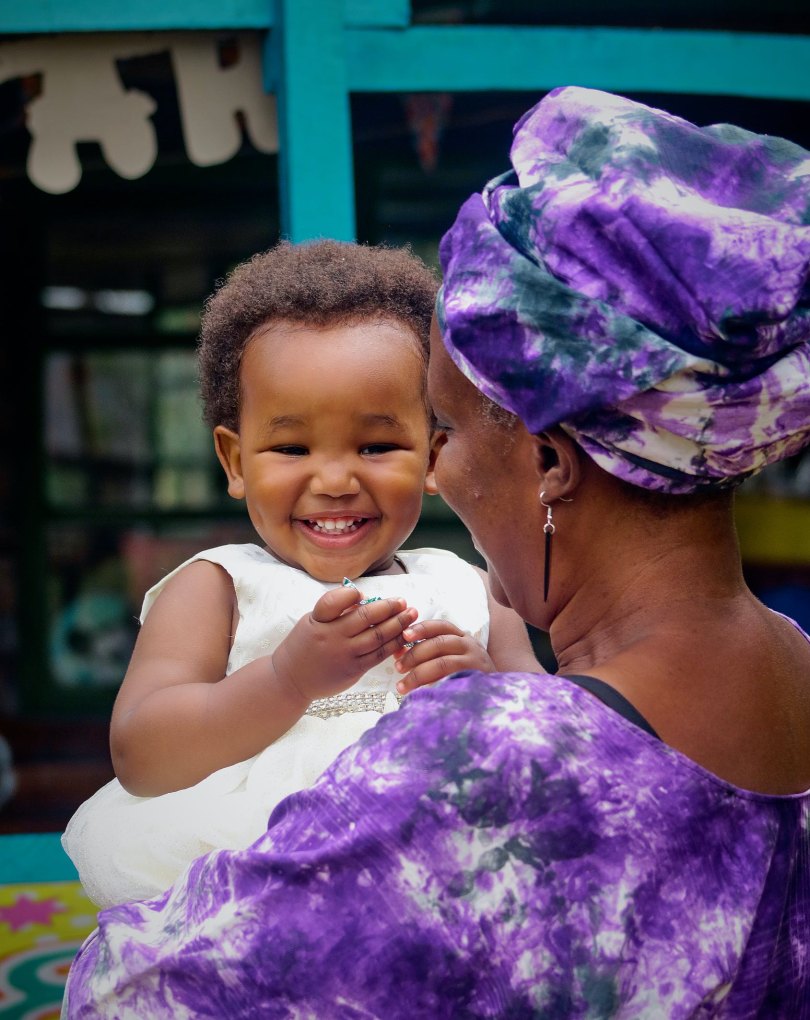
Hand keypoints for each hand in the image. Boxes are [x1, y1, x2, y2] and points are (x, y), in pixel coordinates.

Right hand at [272, 584, 416, 703]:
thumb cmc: (304, 646)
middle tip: (403, 601)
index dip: (351, 595)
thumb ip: (334, 611)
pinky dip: (394, 644)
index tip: (365, 595)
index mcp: (317, 620)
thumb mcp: (311, 622)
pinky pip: (378, 654)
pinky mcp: (353, 669)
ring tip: (411, 614)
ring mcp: (344, 654)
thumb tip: (364, 599)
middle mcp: (331, 636)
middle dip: (388, 607)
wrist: (291, 680)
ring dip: (398, 624)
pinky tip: (404, 636)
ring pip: (377, 636)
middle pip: (364, 617)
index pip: (333, 601)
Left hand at [393, 619, 494, 693]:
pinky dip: (434, 687)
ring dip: (419, 674)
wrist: (497, 695)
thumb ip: (428, 653)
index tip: (404, 635)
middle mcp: (470, 646)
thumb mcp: (449, 657)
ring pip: (443, 663)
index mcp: (461, 637)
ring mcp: (476, 663)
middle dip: (415, 654)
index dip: (421, 628)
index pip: (440, 626)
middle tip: (398, 667)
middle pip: (439, 643)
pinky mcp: (477, 681)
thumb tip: (398, 652)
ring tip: (402, 686)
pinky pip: (451, 682)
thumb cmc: (466, 674)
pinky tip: (422, 695)